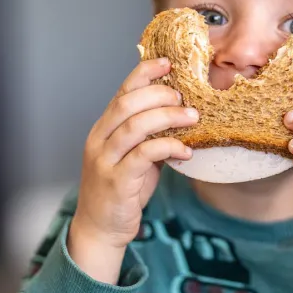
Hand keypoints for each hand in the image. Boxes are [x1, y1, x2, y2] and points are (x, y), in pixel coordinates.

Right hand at [70, 58, 197, 282]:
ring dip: (168, 117)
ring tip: (192, 118)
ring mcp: (105, 160)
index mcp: (103, 129)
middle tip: (184, 97)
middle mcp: (100, 140)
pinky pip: (144, 155)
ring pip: (135, 126)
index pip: (121, 92)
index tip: (168, 63)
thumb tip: (181, 114)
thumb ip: (151, 136)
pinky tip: (186, 151)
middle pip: (127, 104)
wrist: (100, 229)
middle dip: (159, 94)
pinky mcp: (117, 181)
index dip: (144, 73)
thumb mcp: (135, 158)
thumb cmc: (121, 192)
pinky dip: (168, 147)